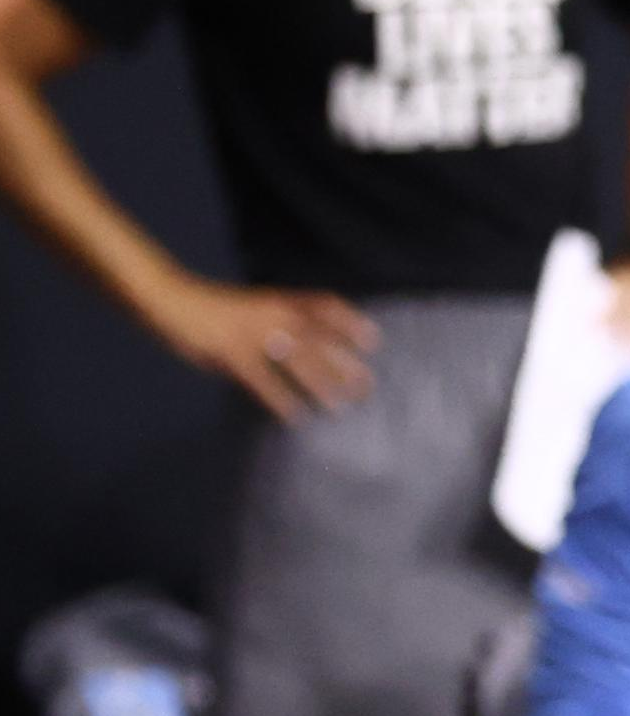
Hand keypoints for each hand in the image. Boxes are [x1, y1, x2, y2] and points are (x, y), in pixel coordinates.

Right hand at [135, 274, 376, 421]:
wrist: (168, 298)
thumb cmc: (212, 309)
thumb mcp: (251, 309)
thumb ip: (277, 325)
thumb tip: (306, 353)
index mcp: (277, 301)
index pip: (324, 305)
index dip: (350, 322)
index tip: (374, 341)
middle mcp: (271, 314)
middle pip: (319, 340)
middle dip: (344, 363)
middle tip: (367, 386)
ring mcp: (251, 333)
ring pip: (296, 361)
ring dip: (320, 385)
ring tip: (340, 408)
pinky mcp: (230, 352)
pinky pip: (261, 380)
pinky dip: (280, 399)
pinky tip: (295, 418)